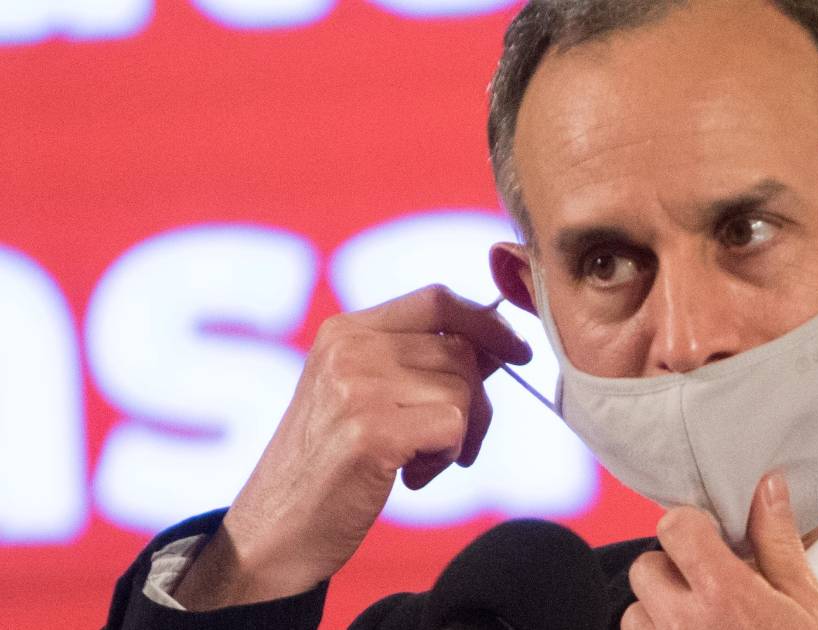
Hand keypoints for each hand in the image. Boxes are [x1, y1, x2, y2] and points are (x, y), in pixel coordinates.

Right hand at [173, 285, 530, 609]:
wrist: (272, 533)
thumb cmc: (329, 467)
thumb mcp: (362, 395)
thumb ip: (418, 364)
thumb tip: (497, 344)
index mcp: (345, 330)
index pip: (438, 300)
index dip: (488, 322)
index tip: (517, 351)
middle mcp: (348, 348)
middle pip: (461, 351)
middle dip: (475, 402)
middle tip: (448, 445)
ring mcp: (357, 387)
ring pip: (464, 391)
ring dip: (458, 436)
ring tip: (416, 462)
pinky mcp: (371, 431)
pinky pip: (455, 427)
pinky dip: (447, 457)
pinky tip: (410, 476)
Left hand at [622, 473, 817, 628]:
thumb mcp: (808, 601)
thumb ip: (778, 541)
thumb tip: (767, 486)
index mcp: (724, 595)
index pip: (673, 528)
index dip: (691, 527)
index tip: (711, 538)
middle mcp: (686, 625)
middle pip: (645, 568)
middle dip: (672, 570)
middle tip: (709, 586)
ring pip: (634, 614)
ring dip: (659, 614)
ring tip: (701, 625)